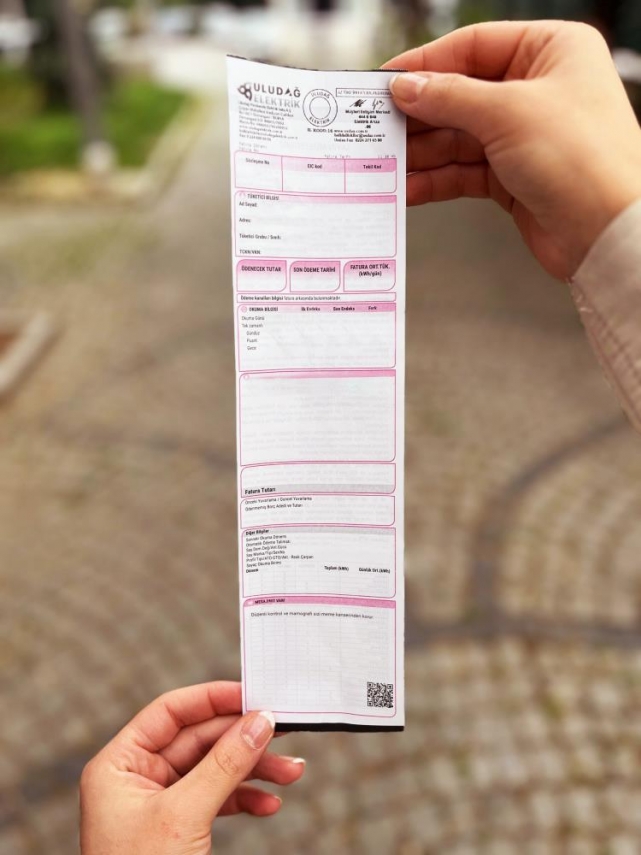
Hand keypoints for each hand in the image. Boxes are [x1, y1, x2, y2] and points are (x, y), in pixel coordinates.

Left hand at [80, 682, 304, 854]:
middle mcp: (136, 778)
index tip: (253, 694)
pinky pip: (217, 798)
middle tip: (283, 732)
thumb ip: (225, 764)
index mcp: (119, 764)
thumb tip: (260, 721)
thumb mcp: (184, 815)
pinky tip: (270, 804)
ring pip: (214, 769)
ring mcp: (158, 803)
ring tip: (292, 773)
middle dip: (244, 740)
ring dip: (254, 770)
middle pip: (199, 739)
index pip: (170, 712)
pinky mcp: (178, 827)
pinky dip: (246, 799)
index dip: (212, 699)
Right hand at [385, 21, 640, 278]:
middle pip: (460, 95)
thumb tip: (406, 88)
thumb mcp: (507, 113)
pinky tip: (408, 188)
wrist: (608, 233)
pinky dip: (436, 180)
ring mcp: (525, 136)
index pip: (472, 47)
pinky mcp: (514, 178)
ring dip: (421, 153)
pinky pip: (464, 172)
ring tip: (384, 162)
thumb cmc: (583, 159)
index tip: (386, 83)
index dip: (425, 65)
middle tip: (376, 128)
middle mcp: (538, 89)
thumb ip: (449, 98)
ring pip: (458, 138)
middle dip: (418, 116)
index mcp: (550, 51)